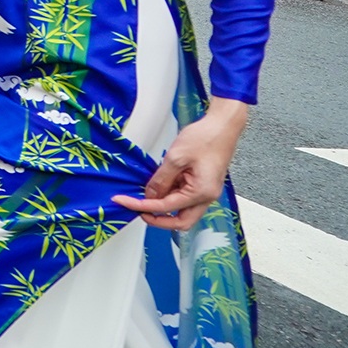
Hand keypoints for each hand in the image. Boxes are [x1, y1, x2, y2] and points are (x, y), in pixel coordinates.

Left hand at [113, 100, 250, 229]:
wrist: (222, 126)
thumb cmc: (206, 137)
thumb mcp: (175, 158)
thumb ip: (161, 180)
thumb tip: (150, 195)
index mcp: (202, 192)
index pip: (166, 208)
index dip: (142, 206)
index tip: (124, 201)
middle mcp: (207, 197)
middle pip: (180, 221)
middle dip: (157, 219)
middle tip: (137, 209)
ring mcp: (206, 192)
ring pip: (182, 211)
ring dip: (163, 207)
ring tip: (145, 194)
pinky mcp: (203, 185)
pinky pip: (184, 198)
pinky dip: (169, 196)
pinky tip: (158, 186)